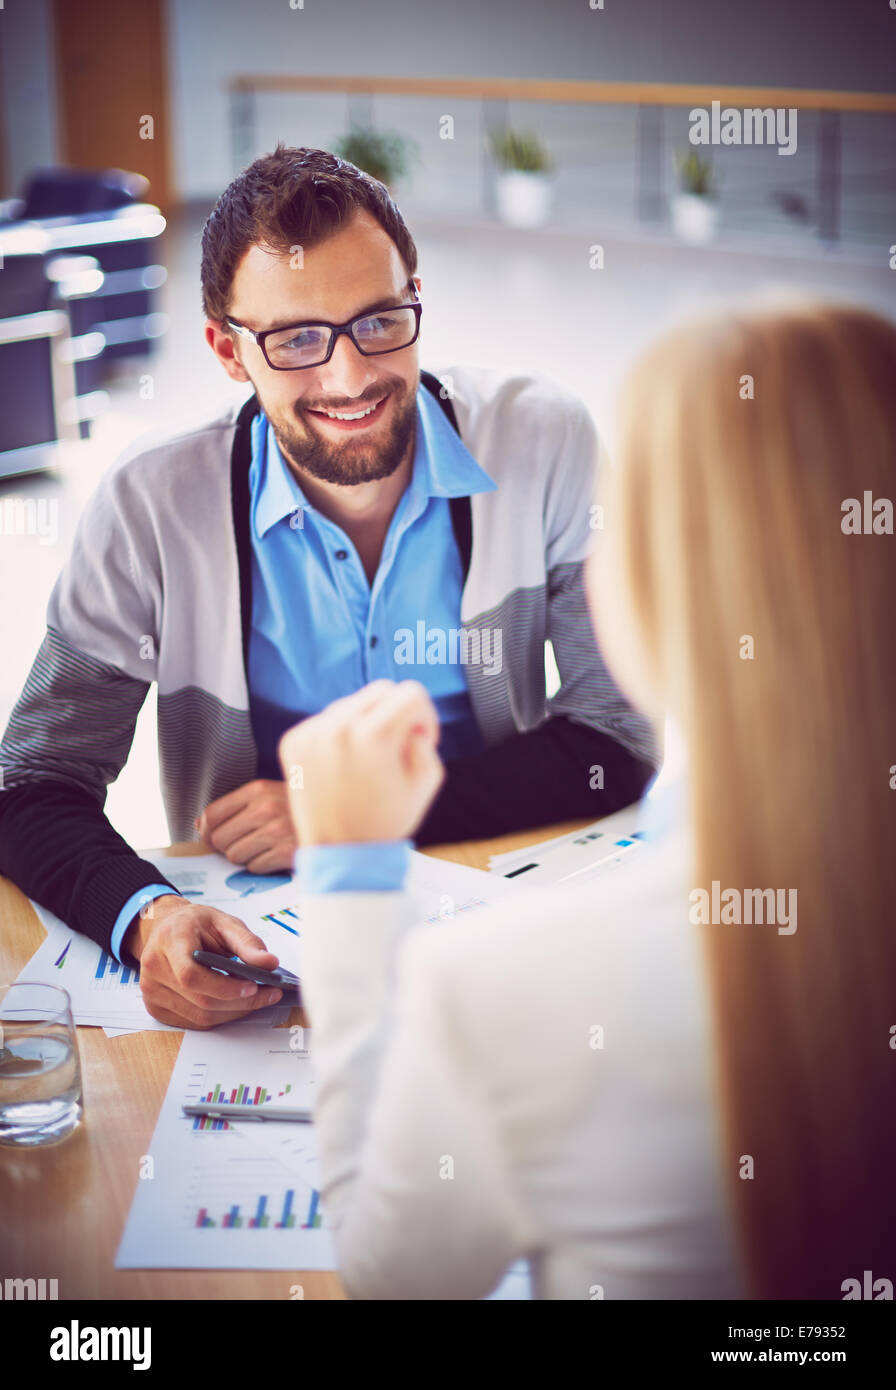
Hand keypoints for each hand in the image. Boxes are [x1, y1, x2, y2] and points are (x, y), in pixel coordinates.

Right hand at [124, 895, 283, 1028]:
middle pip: (200, 999)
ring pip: (199, 1016)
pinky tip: (235, 1004)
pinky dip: (219, 1016)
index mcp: (169, 940)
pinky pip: (193, 1022)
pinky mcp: (155, 1007)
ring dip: (233, 1012)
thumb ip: (247, 943)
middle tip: (268, 993)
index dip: (223, 986)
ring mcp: (151, 991)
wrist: (167, 928)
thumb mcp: (224, 922)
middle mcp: (154, 967)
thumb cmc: (195, 924)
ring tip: (256, 997)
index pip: (191, 974)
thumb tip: (270, 964)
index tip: (253, 986)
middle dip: (239, 1002)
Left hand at [196, 779, 296, 871]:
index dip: (207, 830)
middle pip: (220, 839)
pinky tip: (276, 854)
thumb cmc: (299, 807)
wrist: (339, 813)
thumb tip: (201, 825)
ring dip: (246, 856)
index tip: (212, 836)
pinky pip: (256, 867)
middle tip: (245, 842)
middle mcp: (265, 808)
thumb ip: (236, 806)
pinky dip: (263, 865)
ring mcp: (277, 831)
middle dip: (228, 845)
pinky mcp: (287, 853)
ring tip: (264, 847)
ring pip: (236, 856)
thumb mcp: (269, 794)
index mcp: (258, 790)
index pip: (212, 814)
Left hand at [278, 679, 443, 846]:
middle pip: (381, 690)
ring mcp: (313, 732)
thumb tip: (407, 721)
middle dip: (396, 714)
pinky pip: (325, 720)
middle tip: (396, 748)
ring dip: (365, 722)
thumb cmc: (387, 820)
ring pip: (351, 703)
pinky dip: (338, 735)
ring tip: (366, 761)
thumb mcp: (428, 780)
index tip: (420, 740)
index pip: (411, 693)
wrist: (339, 852)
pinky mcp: (294, 740)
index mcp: (376, 735)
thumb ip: (427, 738)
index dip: (425, 716)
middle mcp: (340, 726)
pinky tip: (342, 765)